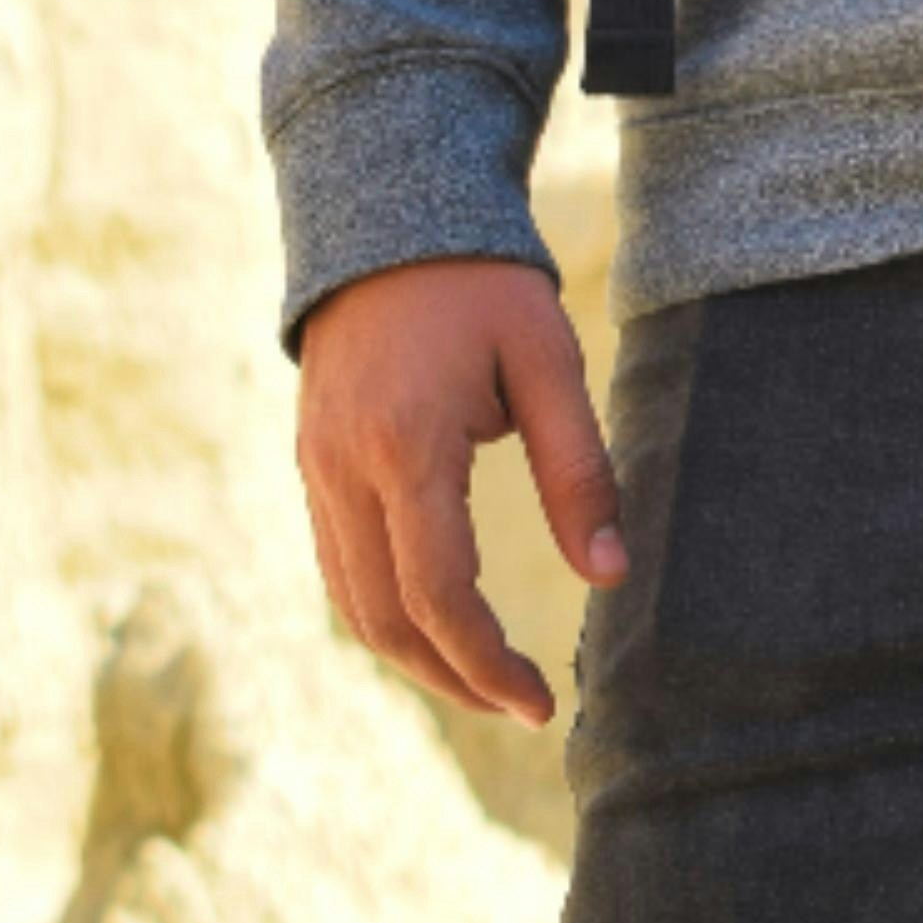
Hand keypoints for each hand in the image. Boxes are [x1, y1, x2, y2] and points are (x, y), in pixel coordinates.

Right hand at [294, 254, 625, 726]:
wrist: (387, 217)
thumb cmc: (482, 286)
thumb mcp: (547, 361)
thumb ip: (579, 471)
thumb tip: (611, 576)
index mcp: (407, 446)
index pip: (440, 594)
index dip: (489, 663)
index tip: (542, 702)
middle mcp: (345, 468)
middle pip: (385, 620)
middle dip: (453, 679)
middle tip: (519, 705)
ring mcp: (316, 467)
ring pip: (351, 604)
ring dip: (415, 657)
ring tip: (485, 680)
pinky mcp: (311, 462)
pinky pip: (338, 565)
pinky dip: (384, 612)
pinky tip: (438, 624)